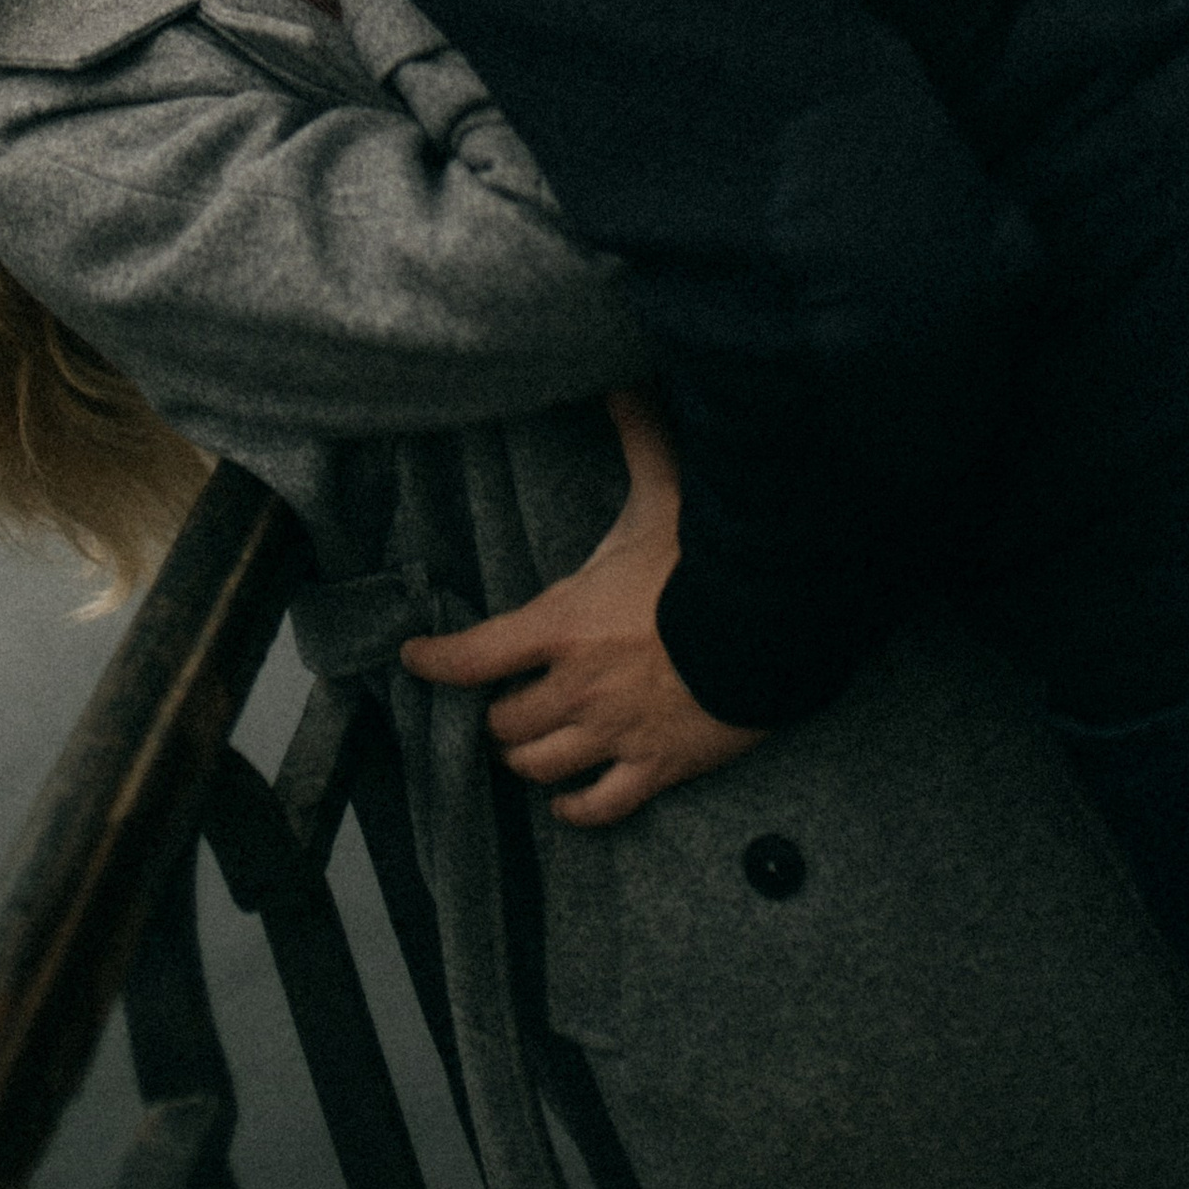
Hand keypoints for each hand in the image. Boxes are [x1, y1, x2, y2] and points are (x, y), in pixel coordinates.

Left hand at [399, 393, 764, 823]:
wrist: (775, 630)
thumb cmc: (708, 564)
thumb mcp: (664, 494)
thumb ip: (636, 438)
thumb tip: (620, 379)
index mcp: (562, 624)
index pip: (474, 655)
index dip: (434, 659)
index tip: (412, 657)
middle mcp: (575, 687)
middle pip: (502, 725)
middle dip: (495, 715)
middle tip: (502, 700)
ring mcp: (613, 734)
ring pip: (538, 768)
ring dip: (526, 758)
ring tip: (527, 744)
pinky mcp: (656, 770)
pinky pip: (598, 808)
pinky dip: (575, 809)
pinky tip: (567, 801)